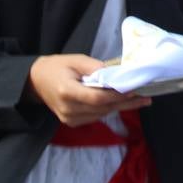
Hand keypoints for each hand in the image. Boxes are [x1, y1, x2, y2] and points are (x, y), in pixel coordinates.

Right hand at [26, 54, 150, 126]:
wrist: (36, 81)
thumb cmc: (57, 67)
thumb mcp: (75, 60)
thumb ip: (95, 67)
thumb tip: (116, 72)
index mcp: (67, 92)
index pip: (97, 98)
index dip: (117, 95)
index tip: (134, 89)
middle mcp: (68, 109)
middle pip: (102, 108)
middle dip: (125, 102)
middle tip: (146, 97)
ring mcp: (69, 119)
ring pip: (101, 114)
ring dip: (120, 107)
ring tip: (139, 99)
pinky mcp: (72, 122)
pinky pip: (95, 117)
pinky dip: (109, 109)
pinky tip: (121, 103)